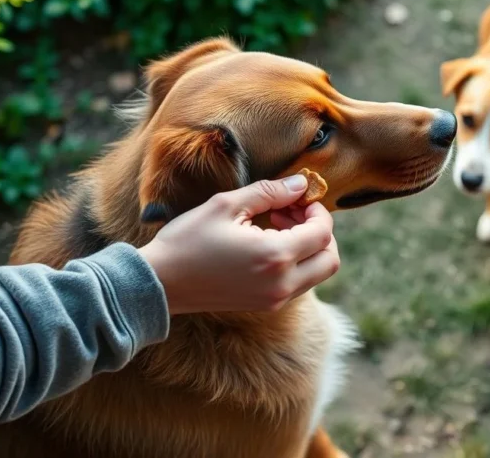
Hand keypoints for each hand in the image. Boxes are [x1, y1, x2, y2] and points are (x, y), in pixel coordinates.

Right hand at [138, 175, 339, 314]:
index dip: (318, 211)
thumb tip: (301, 184)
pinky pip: (299, 283)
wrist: (160, 283)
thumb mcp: (227, 205)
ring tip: (278, 222)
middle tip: (294, 211)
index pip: (323, 233)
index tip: (299, 198)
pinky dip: (296, 262)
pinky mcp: (265, 305)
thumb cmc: (188, 240)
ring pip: (317, 273)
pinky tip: (269, 242)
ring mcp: (275, 300)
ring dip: (309, 247)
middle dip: (321, 231)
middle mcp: (282, 284)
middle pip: (329, 259)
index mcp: (275, 257)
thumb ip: (270, 192)